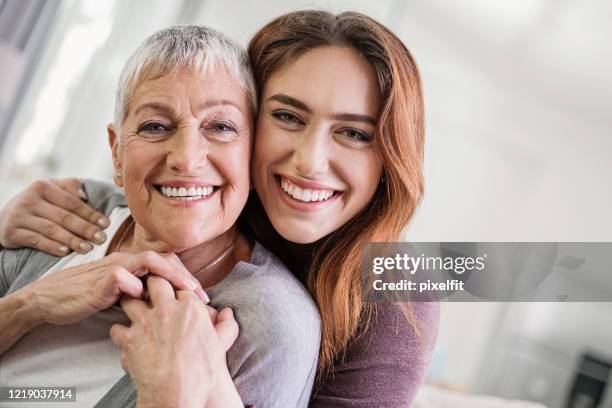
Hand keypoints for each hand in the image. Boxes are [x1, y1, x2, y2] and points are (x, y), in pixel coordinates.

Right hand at [0, 178, 109, 255]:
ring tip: (88, 248)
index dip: (90, 214)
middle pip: (64, 217)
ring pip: (51, 230)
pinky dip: (52, 247)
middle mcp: (29, 200)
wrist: (2, 218)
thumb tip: (86, 195)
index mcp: (43, 186)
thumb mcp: (50, 190)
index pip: (72, 202)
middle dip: (85, 229)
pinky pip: (36, 241)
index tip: (106, 224)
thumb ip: (69, 187)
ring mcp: (19, 216)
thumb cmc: (37, 203)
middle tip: (101, 239)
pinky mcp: (11, 233)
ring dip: (72, 240)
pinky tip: (66, 252)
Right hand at [20, 251, 207, 325]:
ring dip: (172, 275)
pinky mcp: (97, 281)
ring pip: (148, 260)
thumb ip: (139, 294)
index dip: (187, 276)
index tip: (202, 296)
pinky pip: (120, 276)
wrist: (48, 299)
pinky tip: (143, 297)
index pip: (167, 262)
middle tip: (202, 297)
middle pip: (165, 258)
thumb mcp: (119, 294)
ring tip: (186, 292)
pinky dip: (134, 284)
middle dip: (186, 276)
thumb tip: (166, 305)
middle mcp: (126, 262)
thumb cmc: (85, 297)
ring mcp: (112, 268)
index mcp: (132, 264)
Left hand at [110, 276, 239, 407]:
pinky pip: (117, 328)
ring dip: (132, 303)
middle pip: (155, 282)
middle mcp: (167, 310)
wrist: (177, 394)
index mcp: (190, 308)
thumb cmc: (200, 373)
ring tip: (135, 310)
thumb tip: (228, 312)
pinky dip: (120, 332)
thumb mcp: (221, 346)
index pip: (181, 285)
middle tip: (152, 292)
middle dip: (153, 285)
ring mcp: (145, 323)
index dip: (177, 290)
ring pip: (130, 299)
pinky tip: (126, 337)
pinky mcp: (129, 339)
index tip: (175, 296)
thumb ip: (227, 326)